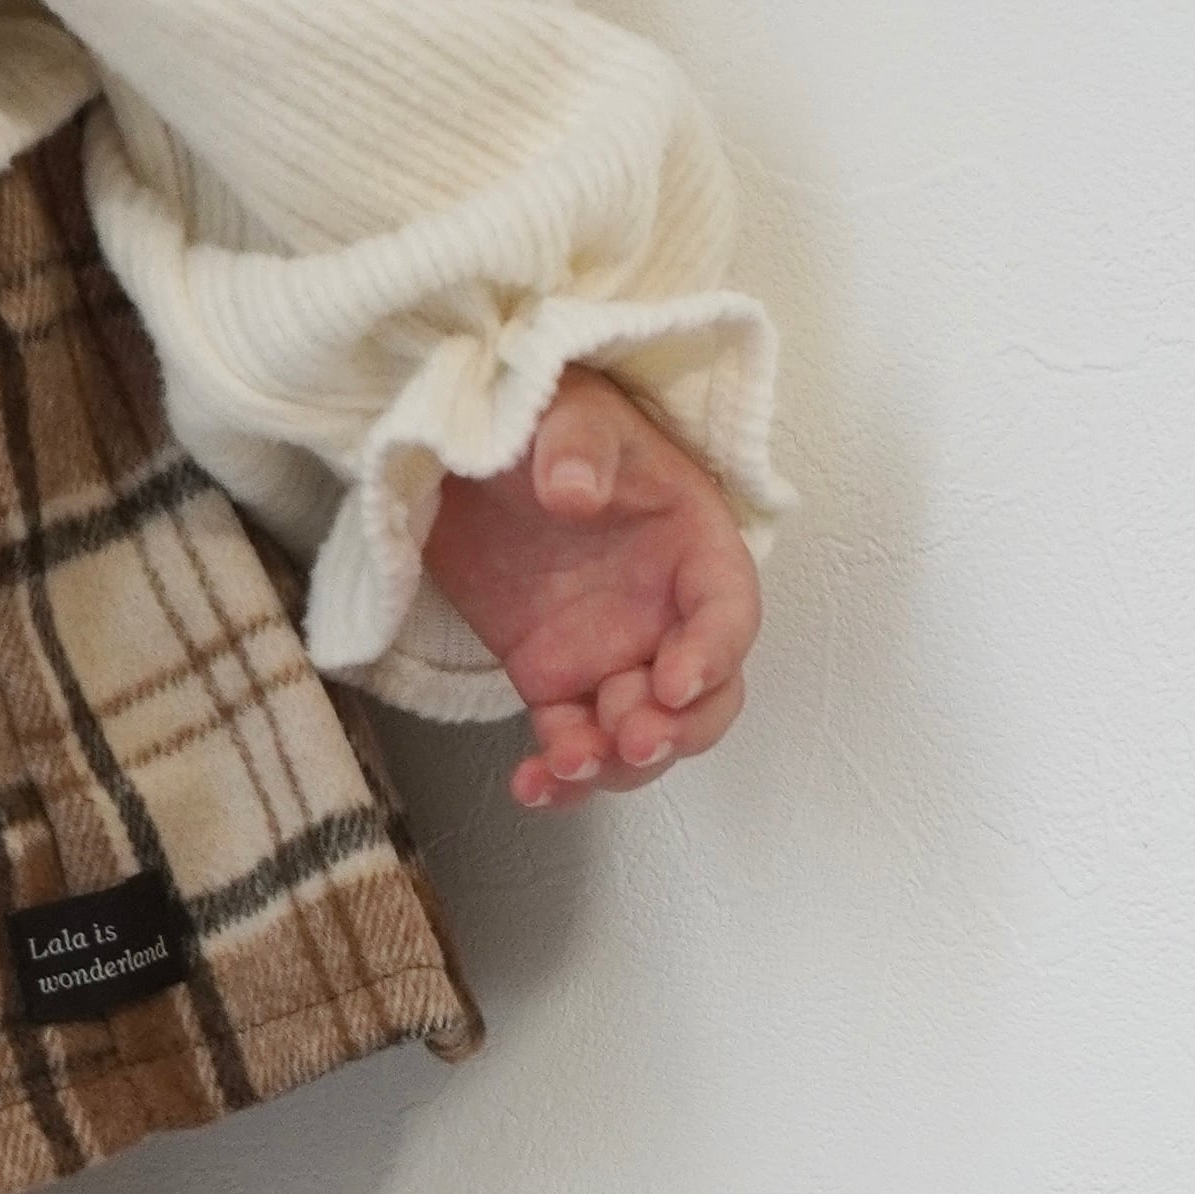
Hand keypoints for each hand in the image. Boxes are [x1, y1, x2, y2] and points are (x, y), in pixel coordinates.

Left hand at [420, 375, 760, 811]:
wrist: (467, 450)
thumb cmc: (541, 420)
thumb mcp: (563, 407)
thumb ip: (576, 443)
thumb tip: (572, 490)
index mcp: (692, 545)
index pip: (728, 612)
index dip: (713, 654)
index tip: (674, 681)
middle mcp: (665, 610)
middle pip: (705, 696)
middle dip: (676, 729)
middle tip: (632, 739)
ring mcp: (614, 652)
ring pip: (642, 734)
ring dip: (616, 763)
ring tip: (566, 765)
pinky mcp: (557, 681)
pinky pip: (572, 741)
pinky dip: (558, 773)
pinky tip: (530, 786)